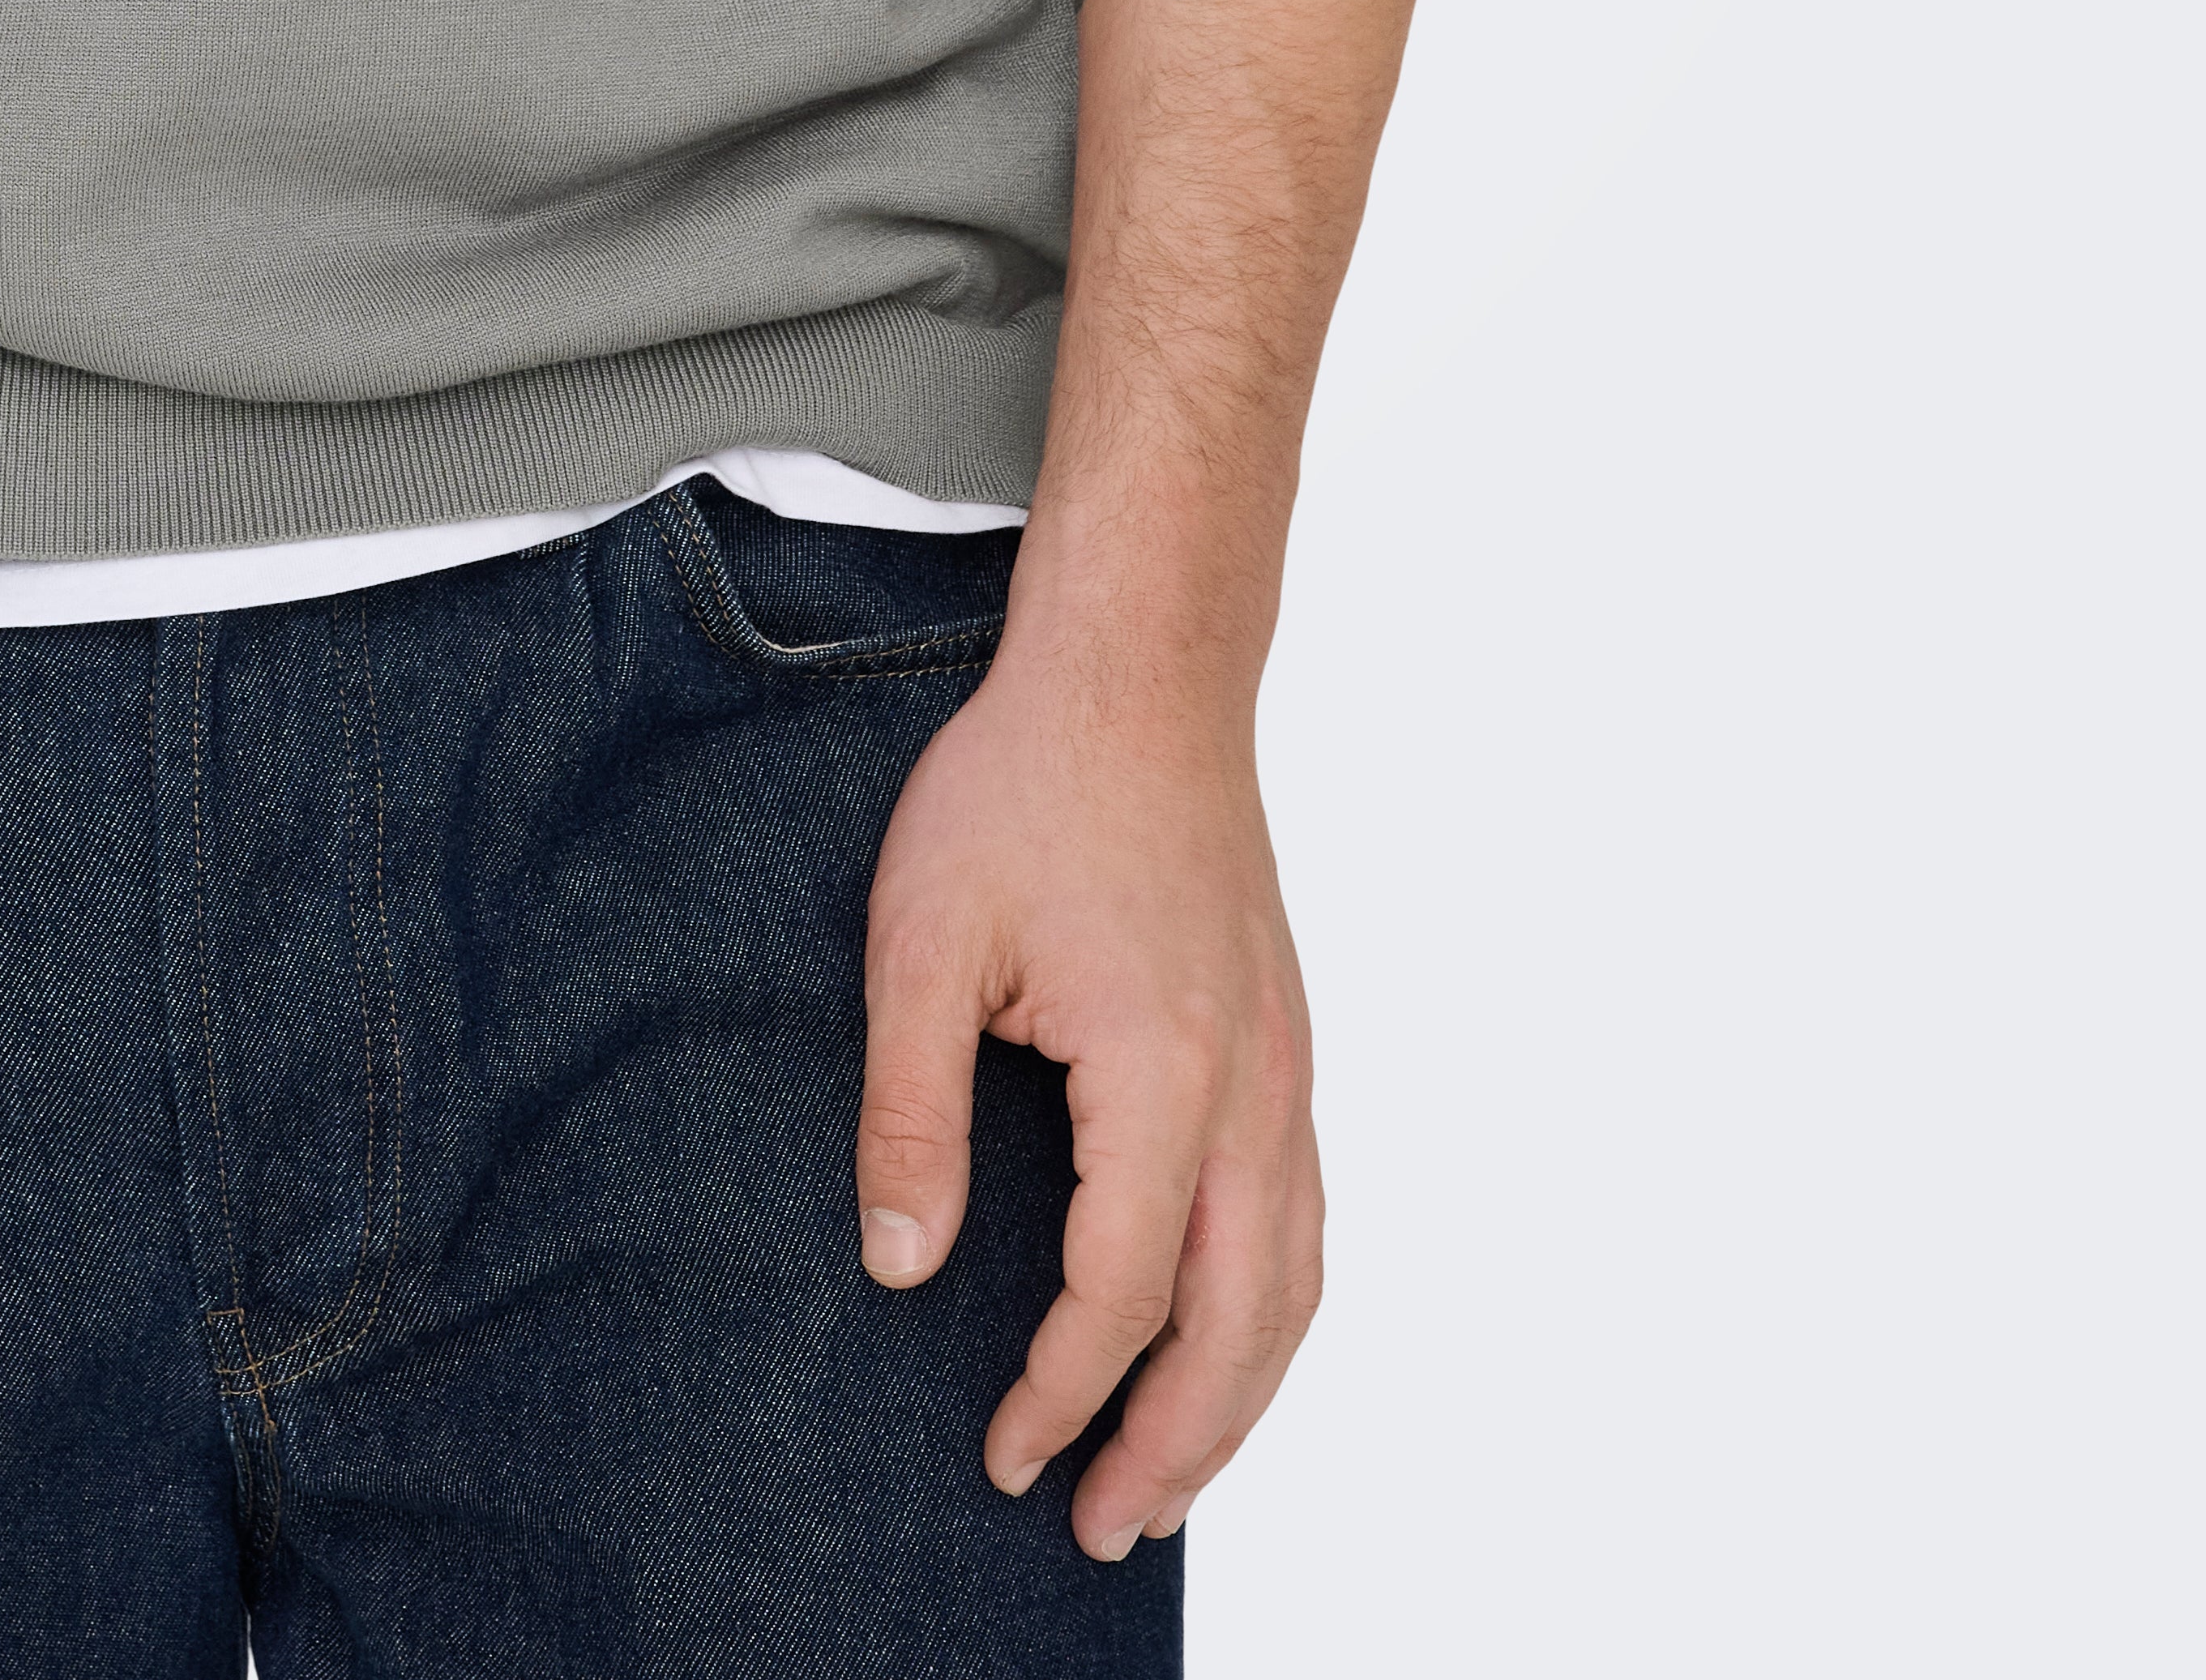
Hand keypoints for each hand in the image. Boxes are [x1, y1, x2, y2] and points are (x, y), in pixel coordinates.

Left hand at [853, 623, 1323, 1559]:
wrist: (1140, 676)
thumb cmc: (1024, 788)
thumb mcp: (923, 940)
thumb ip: (911, 1111)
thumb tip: (901, 1265)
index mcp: (1163, 1071)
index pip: (1120, 1289)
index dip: (1062, 1391)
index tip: (1003, 1454)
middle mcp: (1254, 1089)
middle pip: (1238, 1324)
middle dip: (1177, 1447)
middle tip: (1105, 1529)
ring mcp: (1289, 1069)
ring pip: (1293, 1284)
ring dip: (1241, 1399)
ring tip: (1170, 1477)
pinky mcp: (1289, 1046)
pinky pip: (1304, 1219)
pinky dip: (1272, 1312)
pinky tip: (1223, 1342)